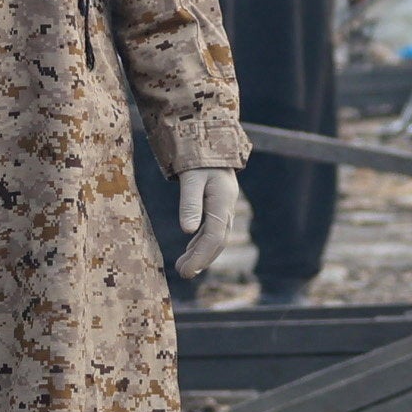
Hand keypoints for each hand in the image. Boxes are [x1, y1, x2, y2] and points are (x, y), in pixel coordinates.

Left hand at [171, 164, 247, 283]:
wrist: (210, 138)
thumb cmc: (198, 156)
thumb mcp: (191, 178)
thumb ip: (190, 203)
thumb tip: (186, 230)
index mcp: (223, 201)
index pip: (214, 236)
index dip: (201, 256)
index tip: (187, 270)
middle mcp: (228, 207)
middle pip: (218, 241)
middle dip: (201, 260)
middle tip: (184, 273)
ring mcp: (225, 207)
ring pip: (216, 237)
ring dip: (200, 253)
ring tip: (183, 267)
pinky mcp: (219, 205)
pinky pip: (212, 229)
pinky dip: (201, 242)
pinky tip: (190, 250)